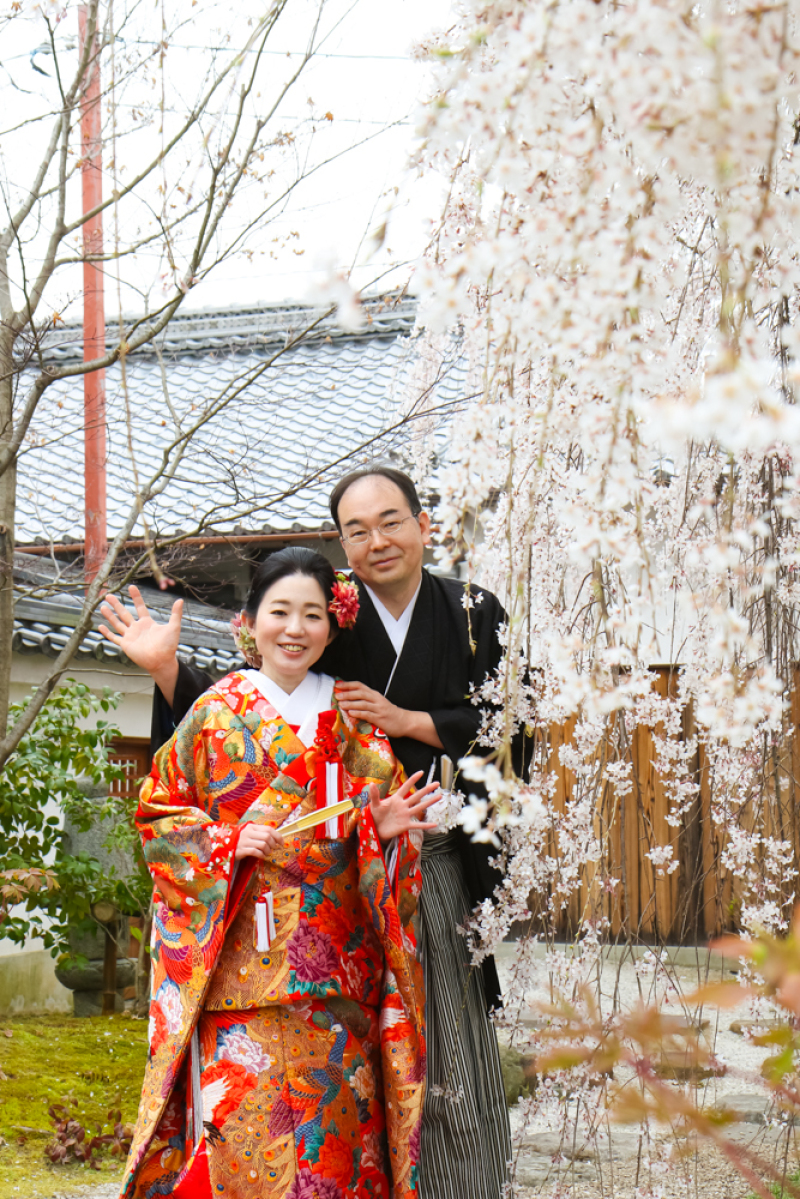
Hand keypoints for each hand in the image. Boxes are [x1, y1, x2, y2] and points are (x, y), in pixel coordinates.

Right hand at [98, 585, 182, 702]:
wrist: (162, 661)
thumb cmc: (169, 645)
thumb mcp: (173, 627)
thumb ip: (175, 614)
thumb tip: (180, 600)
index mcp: (147, 623)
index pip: (139, 607)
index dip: (136, 597)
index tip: (131, 587)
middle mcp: (137, 628)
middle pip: (124, 613)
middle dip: (116, 604)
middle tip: (108, 595)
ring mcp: (130, 636)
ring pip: (117, 623)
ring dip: (110, 615)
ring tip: (102, 606)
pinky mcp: (126, 645)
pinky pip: (114, 637)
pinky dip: (107, 632)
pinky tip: (100, 626)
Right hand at [234, 823, 284, 861]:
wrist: (224, 846)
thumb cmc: (240, 840)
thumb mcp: (250, 833)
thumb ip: (260, 833)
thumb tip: (275, 838)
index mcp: (252, 827)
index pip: (269, 829)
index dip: (277, 836)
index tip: (281, 843)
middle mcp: (248, 833)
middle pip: (267, 837)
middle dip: (273, 844)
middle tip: (273, 849)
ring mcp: (244, 841)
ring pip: (262, 844)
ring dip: (268, 850)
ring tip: (267, 853)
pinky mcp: (241, 850)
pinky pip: (255, 852)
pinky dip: (261, 855)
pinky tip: (262, 856)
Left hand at [334, 682, 443, 747]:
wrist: (404, 721)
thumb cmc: (388, 713)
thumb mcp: (377, 703)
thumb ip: (365, 701)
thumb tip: (346, 700)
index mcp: (374, 694)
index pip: (360, 686)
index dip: (348, 684)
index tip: (337, 685)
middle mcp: (376, 699)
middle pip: (360, 693)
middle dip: (347, 694)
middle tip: (337, 695)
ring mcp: (378, 709)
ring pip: (363, 704)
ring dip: (351, 704)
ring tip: (341, 704)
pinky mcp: (380, 719)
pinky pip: (368, 715)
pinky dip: (359, 714)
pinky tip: (351, 714)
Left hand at [369, 771, 439, 844]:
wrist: (376, 829)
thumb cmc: (376, 815)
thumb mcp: (374, 804)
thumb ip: (374, 795)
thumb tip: (371, 783)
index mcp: (396, 799)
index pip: (406, 787)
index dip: (413, 780)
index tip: (421, 772)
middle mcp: (403, 806)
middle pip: (417, 796)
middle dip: (426, 789)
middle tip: (437, 783)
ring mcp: (406, 815)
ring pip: (420, 807)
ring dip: (430, 802)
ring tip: (439, 796)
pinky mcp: (405, 825)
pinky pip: (417, 825)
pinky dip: (425, 825)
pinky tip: (435, 823)